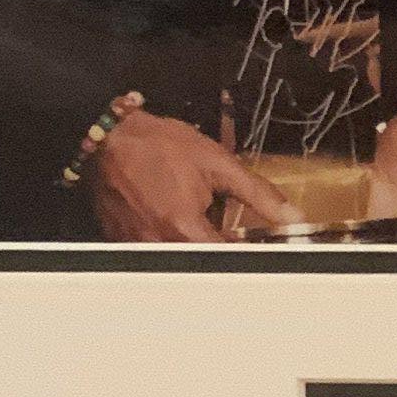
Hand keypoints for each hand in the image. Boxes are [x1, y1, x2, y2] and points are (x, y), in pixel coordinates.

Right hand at [89, 106, 296, 244]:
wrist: (108, 135)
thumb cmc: (155, 145)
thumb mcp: (217, 162)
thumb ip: (257, 193)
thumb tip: (288, 215)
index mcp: (184, 228)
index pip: (228, 259)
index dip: (246, 251)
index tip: (253, 242)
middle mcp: (158, 244)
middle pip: (202, 261)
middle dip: (217, 245)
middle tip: (217, 218)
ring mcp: (137, 245)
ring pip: (178, 257)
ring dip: (191, 240)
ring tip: (186, 209)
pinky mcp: (121, 241)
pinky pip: (152, 251)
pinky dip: (166, 237)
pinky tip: (165, 211)